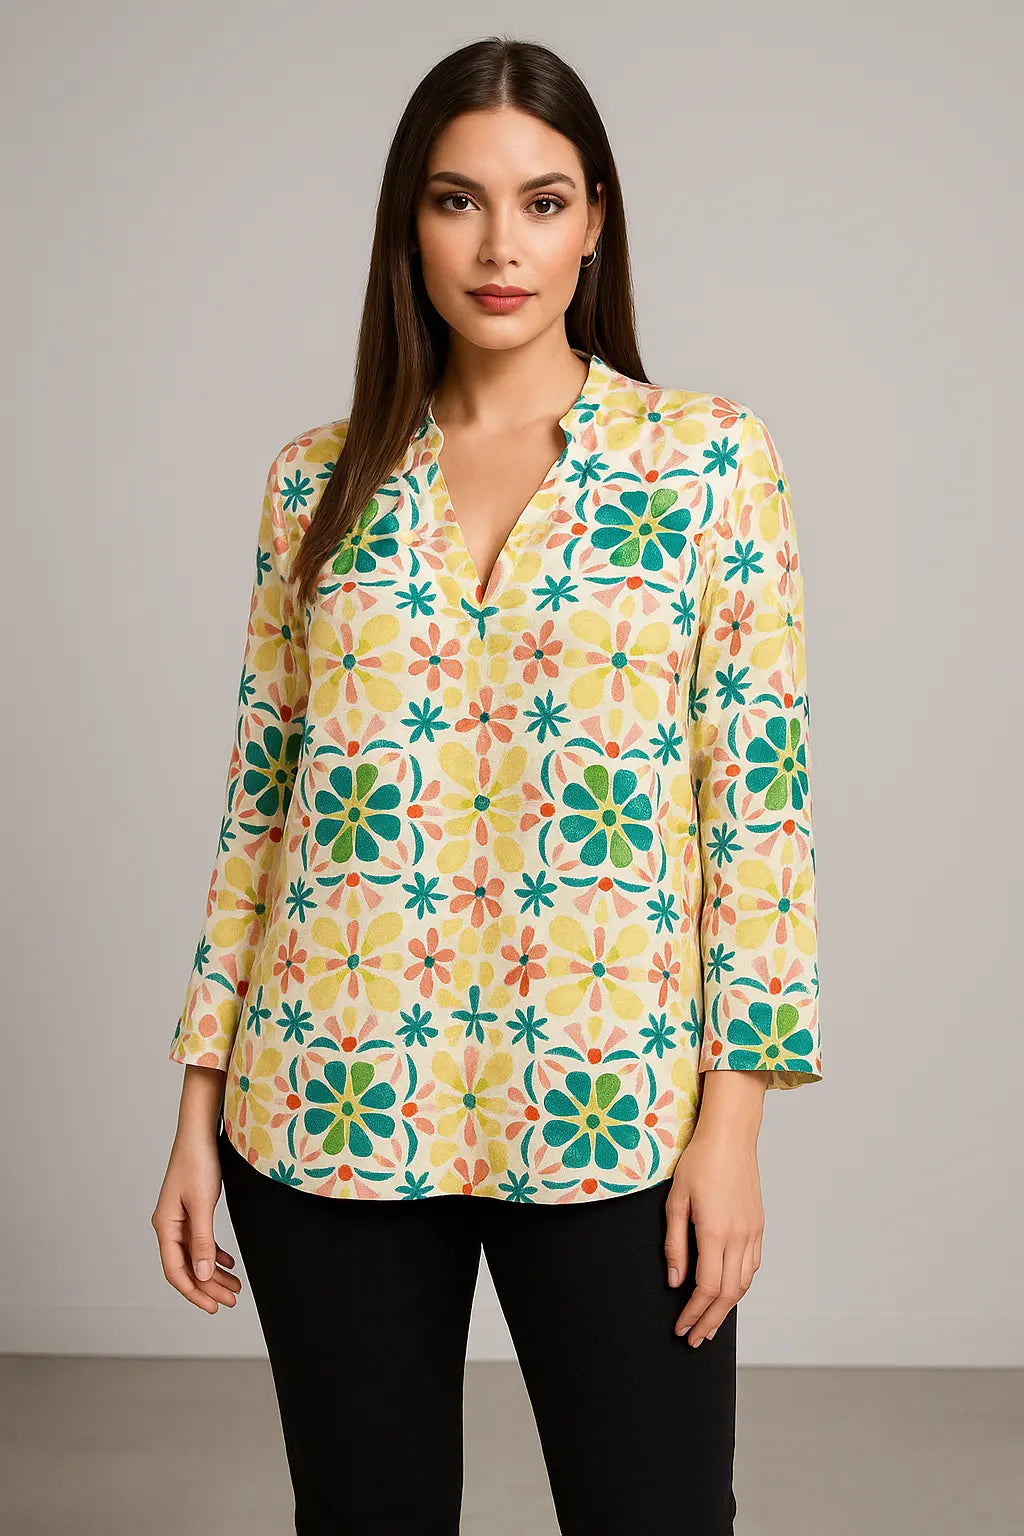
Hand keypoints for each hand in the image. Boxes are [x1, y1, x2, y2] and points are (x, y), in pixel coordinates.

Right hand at [152, 1129, 241, 1314]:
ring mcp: (180, 1218)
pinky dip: (215, 1254)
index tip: (213, 1307)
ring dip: (214, 1273)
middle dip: (209, 1287)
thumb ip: (202, 1241)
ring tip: (234, 1287)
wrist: (200, 1132)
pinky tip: (229, 1263)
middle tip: (231, 1301)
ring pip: (196, 1255)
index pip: (176, 1271)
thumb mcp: (203, 1204)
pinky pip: (201, 1241)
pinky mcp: (192, 1210)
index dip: (194, 1292)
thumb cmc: (198, 1162)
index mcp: (166, 1226)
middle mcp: (169, 1225)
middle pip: (187, 1266)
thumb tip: (203, 1274)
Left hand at [664, 1127, 762, 1346]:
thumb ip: (675, 1244)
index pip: (706, 1288)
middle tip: (695, 1339)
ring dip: (727, 1308)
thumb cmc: (699, 1163)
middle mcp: (739, 1237)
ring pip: (743, 1284)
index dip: (693, 1313)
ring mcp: (753, 1232)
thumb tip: (674, 1279)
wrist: (730, 1137)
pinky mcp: (759, 1226)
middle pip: (728, 1294)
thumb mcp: (676, 1201)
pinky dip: (739, 1285)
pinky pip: (752, 1266)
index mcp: (715, 1233)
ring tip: (710, 1323)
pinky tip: (727, 1292)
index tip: (681, 1328)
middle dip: (710, 1321)